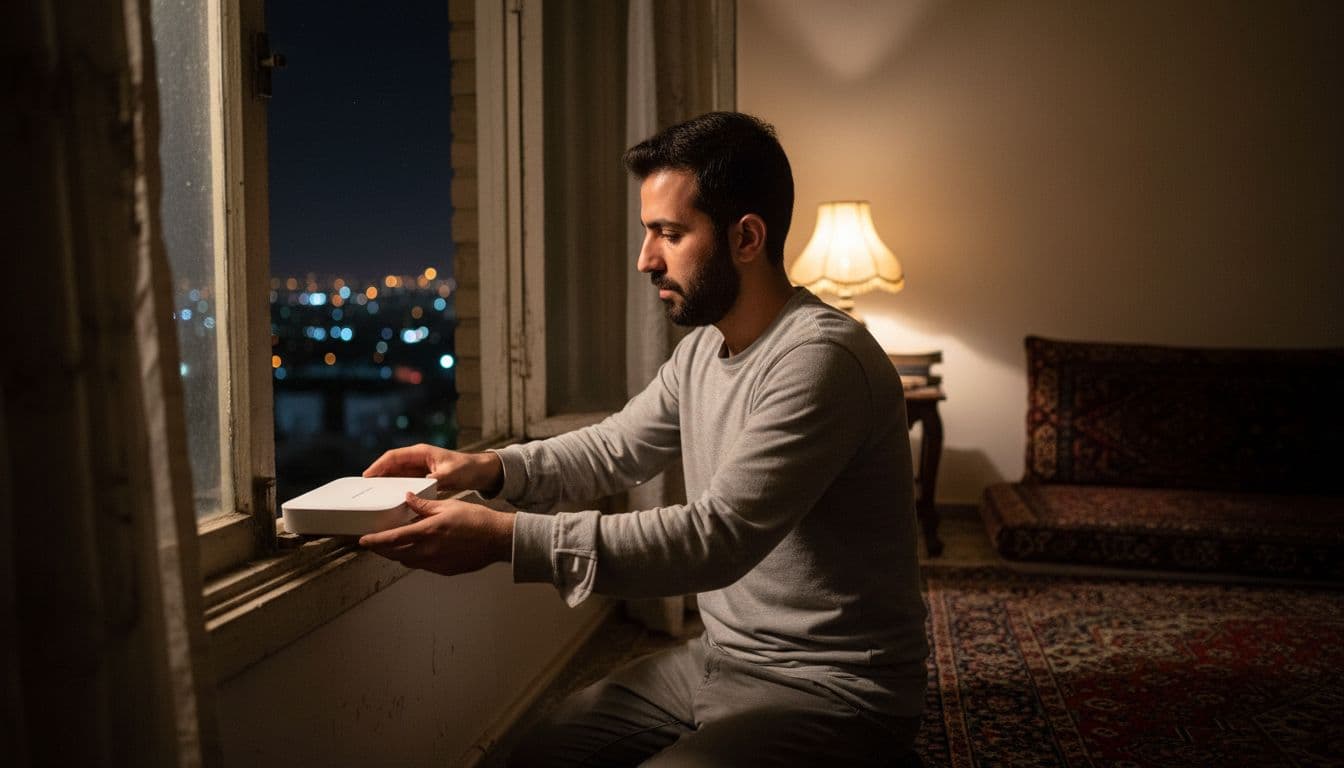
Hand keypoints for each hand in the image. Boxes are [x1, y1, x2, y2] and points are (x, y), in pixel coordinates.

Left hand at [359, 493, 513, 574]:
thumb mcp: (447, 506)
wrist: (497, 539)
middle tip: (373, 543)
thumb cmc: (476, 521)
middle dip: (381, 549)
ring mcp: (436, 563)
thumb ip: (424, 505)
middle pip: (395, 554)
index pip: (392, 539)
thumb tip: (408, 498)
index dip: (374, 541)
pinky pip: (422, 565)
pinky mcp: (444, 570)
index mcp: (427, 532)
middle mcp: (428, 551)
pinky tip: (419, 549)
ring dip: (397, 554)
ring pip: (407, 561)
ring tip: (395, 545)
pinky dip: (415, 558)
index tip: (363, 540)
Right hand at [362, 443, 502, 494]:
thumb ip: (434, 480)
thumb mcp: (450, 474)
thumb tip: (418, 488)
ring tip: (372, 496)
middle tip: (363, 490)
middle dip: (377, 475)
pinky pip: (404, 482)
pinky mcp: (422, 477)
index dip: (378, 466)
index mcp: (420, 452)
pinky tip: (390, 500)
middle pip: (390, 466)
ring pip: (395, 474)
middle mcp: (417, 458)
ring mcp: (418, 468)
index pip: (393, 456)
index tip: (367, 476)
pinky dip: (395, 489)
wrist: (480, 472)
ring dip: (384, 483)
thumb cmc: (466, 468)